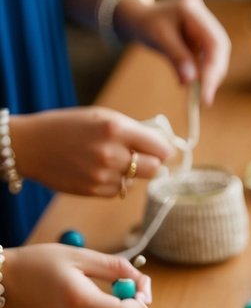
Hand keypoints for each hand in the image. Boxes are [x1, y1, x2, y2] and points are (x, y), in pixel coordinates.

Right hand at [2, 245, 150, 307]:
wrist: (3, 280)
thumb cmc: (40, 262)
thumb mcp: (81, 256)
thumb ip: (116, 268)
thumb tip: (143, 282)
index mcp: (78, 301)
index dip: (140, 304)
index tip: (141, 289)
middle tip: (129, 292)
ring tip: (108, 293)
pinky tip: (89, 302)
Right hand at [9, 108, 172, 197]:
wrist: (31, 145)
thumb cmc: (67, 127)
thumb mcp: (100, 116)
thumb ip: (131, 130)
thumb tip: (161, 145)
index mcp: (115, 128)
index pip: (160, 147)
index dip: (163, 149)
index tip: (161, 150)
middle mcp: (112, 153)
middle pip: (155, 168)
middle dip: (152, 163)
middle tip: (142, 157)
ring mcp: (104, 175)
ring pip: (137, 181)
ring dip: (131, 173)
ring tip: (113, 161)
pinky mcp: (96, 191)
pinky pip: (120, 190)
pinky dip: (116, 183)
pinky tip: (99, 171)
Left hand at [117, 0, 230, 104]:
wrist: (140, 19)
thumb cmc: (146, 24)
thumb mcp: (158, 38)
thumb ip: (176, 57)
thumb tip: (190, 81)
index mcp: (192, 9)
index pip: (214, 41)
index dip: (213, 69)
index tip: (206, 93)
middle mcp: (203, 16)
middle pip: (220, 48)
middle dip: (214, 74)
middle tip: (206, 98)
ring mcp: (205, 26)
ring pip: (217, 55)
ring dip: (211, 76)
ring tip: (201, 95)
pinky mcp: (203, 38)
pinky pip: (209, 58)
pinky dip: (204, 73)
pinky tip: (198, 87)